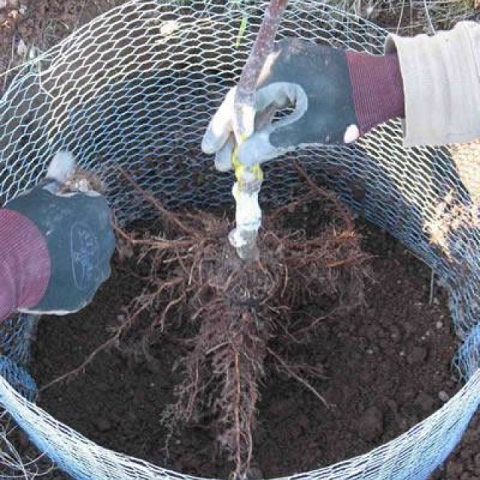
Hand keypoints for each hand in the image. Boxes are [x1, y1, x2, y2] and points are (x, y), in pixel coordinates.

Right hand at [4, 152, 114, 315]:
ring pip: (93, 261)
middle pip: (97, 234)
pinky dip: (70, 282)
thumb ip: (58, 177)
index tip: (55, 215)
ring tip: (51, 259)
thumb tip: (67, 155)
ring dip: (79, 258)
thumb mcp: (40, 195)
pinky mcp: (85, 294)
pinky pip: (81, 285)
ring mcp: (96, 270)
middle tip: (51, 238)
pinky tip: (50, 278)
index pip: (93, 206)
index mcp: (98, 211)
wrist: (7, 264)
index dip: (74, 209)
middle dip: (81, 233)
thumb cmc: (24, 223)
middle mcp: (106, 240)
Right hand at [202, 39, 403, 168]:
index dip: (223, 129)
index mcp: (279, 69)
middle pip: (244, 102)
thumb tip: (243, 159)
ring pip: (257, 103)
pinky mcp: (297, 77)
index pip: (240, 102)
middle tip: (217, 161)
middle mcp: (278, 62)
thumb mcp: (310, 128)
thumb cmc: (351, 107)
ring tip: (234, 160)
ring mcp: (288, 68)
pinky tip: (255, 143)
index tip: (210, 151)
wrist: (383, 87)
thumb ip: (274, 142)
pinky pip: (272, 101)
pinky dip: (264, 123)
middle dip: (231, 134)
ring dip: (247, 131)